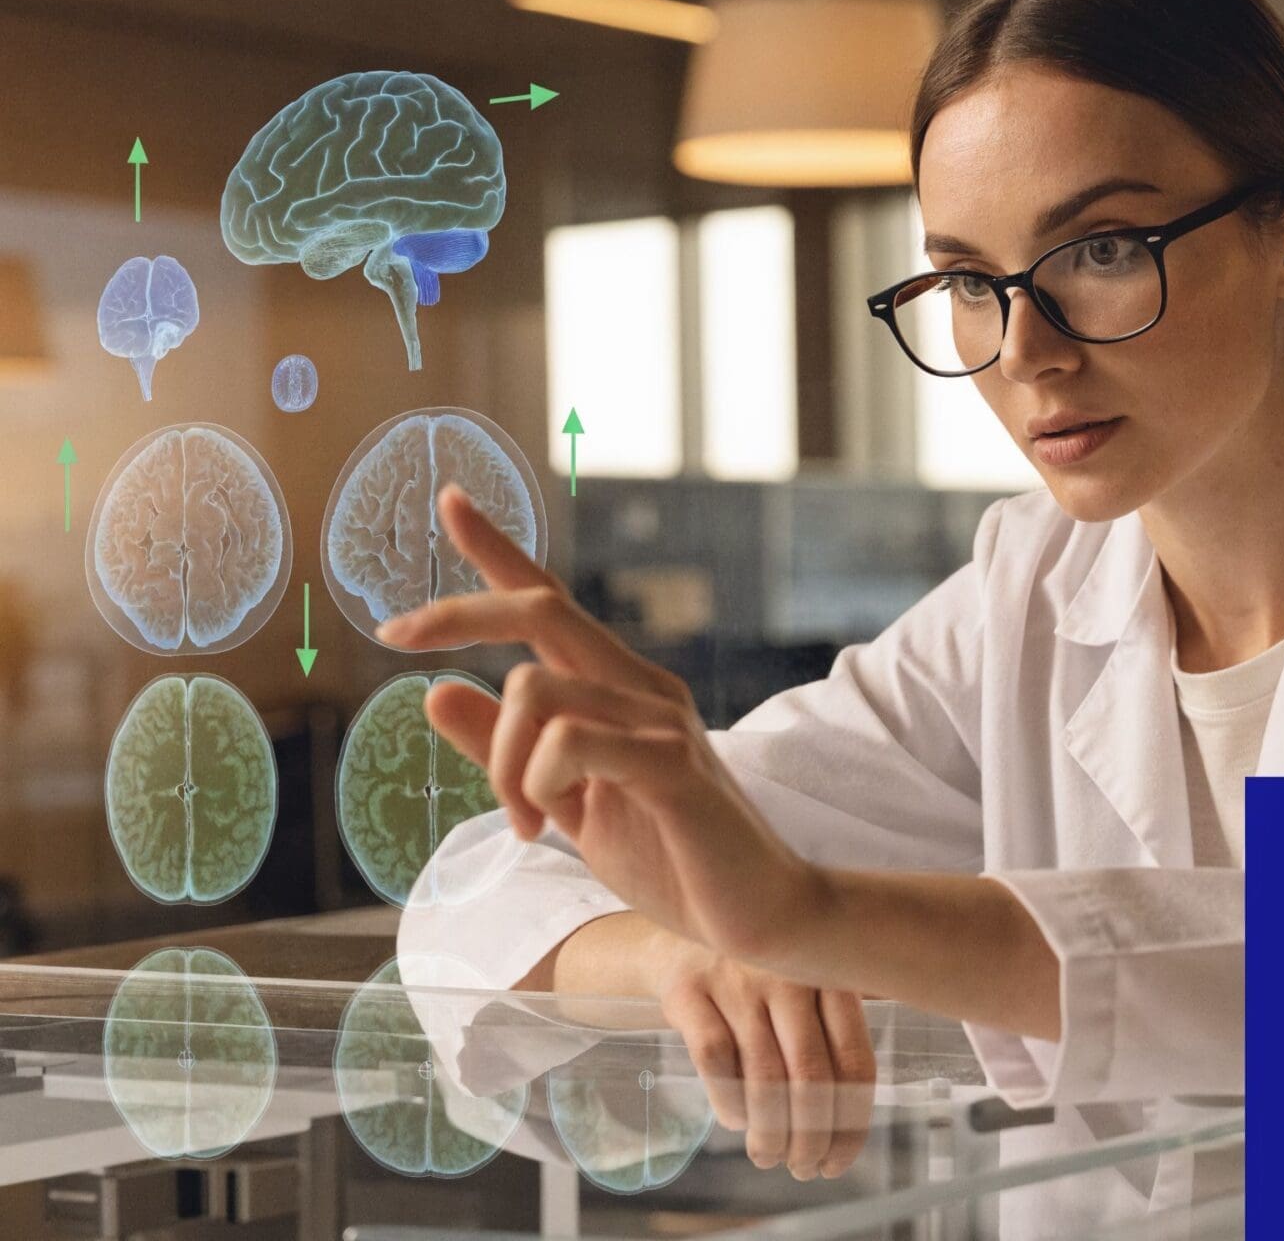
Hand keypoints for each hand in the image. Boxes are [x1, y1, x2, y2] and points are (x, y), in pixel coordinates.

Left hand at [381, 484, 819, 964]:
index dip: (498, 550)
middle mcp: (642, 687)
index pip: (551, 602)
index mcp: (618, 691)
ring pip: (532, 689)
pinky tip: (548, 825)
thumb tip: (433, 693)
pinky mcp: (670, 762)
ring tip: (523, 822)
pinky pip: (566, 740)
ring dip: (497, 762)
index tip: (449, 501)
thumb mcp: (567, 805)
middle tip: (393, 633)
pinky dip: (533, 783)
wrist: (758, 914)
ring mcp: (661, 720)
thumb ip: (503, 752)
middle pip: (539, 608)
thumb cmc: (673, 859)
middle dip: (455, 610)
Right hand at [646, 931, 876, 1180]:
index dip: (851, 1122)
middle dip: (811, 1137)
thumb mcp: (811, 987)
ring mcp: (738, 981)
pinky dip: (730, 1102)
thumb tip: (845, 1127)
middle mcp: (789, 976)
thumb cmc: (767, 975)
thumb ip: (834, 1038)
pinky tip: (738, 1123)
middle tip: (805, 1169)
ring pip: (764, 1076)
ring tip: (770, 1157)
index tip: (839, 1161)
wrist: (696, 922)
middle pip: (811, 1075)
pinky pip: (715, 1060)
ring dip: (771, 1132)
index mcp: (832, 977)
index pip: (855, 1061)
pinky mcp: (691, 991)